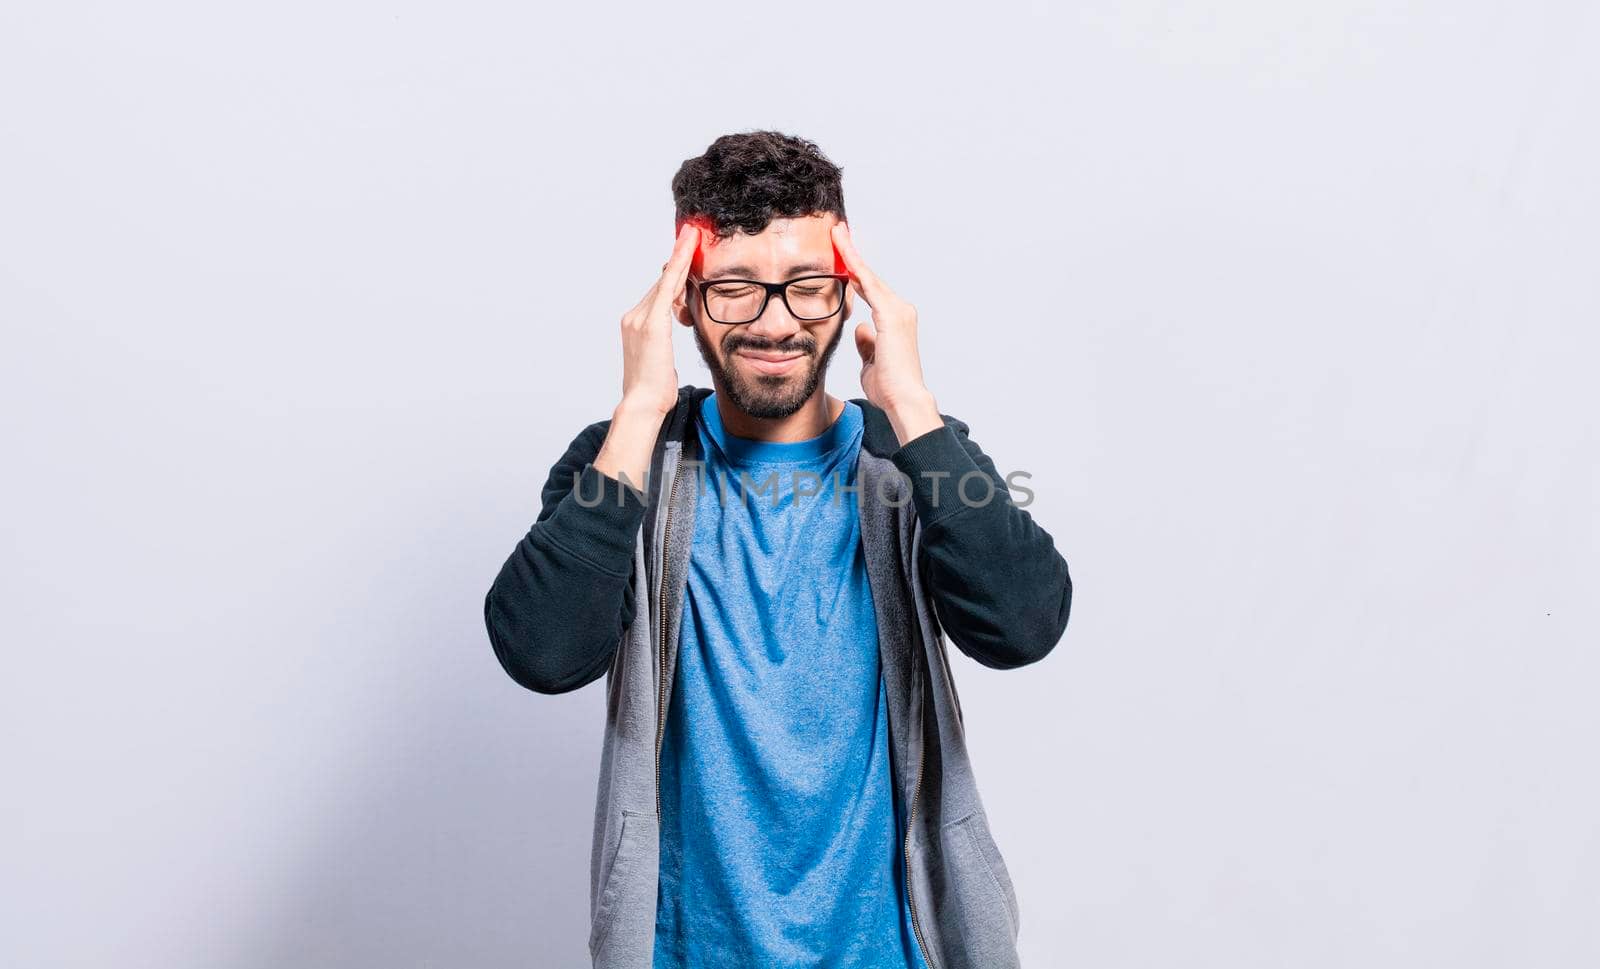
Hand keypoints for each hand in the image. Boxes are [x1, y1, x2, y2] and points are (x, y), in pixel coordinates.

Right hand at [617, 223, 697, 417]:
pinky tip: (689, 250)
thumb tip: (677, 330)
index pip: (659, 292)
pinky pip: (668, 287)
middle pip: (662, 283)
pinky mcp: (651, 324)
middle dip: (678, 258)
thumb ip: (666, 339)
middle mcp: (634, 316)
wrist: (643, 404)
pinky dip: (679, 267)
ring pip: (665, 282)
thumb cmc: (654, 389)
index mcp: (636, 325)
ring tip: (692, 235)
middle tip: (692, 233)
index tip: (683, 251)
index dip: (672, 271)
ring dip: (680, 257)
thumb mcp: (662, 359)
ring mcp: (640, 318)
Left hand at [831, 221, 941, 441]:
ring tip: (837, 232)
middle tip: (837, 230)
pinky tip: (842, 252)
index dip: (854, 271)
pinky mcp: (891, 315)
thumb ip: (867, 343)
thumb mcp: (870, 362)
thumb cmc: (889, 388)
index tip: (840, 253)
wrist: (904, 400)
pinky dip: (854, 267)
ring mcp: (898, 310)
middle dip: (851, 254)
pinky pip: (868, 284)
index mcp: (894, 321)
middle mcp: (900, 310)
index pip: (870, 290)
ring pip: (868, 276)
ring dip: (851, 253)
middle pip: (870, 277)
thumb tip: (860, 328)